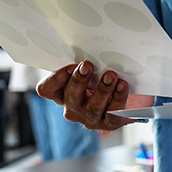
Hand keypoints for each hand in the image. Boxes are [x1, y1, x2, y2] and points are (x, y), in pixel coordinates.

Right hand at [36, 61, 152, 130]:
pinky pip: (113, 114)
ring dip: (102, 89)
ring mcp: (90, 118)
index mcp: (61, 93)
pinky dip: (119, 98)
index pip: (46, 89)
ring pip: (93, 107)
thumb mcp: (88, 71)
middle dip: (79, 80)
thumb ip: (82, 64)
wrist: (124, 100)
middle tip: (88, 65)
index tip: (72, 65)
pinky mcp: (108, 124)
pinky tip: (122, 86)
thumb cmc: (100, 81)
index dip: (56, 78)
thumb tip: (88, 47)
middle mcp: (72, 108)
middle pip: (70, 97)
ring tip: (111, 75)